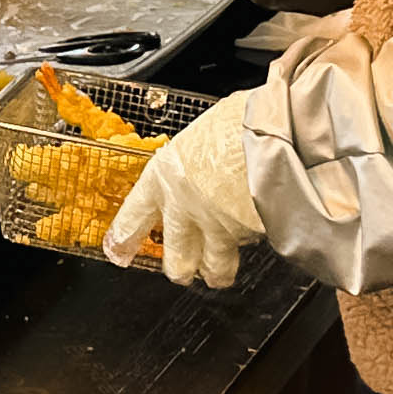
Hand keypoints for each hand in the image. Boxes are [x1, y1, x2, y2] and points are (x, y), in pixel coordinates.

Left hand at [106, 94, 266, 288]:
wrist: (275, 129)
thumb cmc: (237, 122)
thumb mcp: (201, 134)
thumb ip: (195, 157)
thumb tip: (203, 157)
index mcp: (164, 176)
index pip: (134, 217)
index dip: (124, 238)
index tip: (117, 250)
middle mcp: (186, 209)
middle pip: (175, 260)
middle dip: (179, 268)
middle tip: (182, 269)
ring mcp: (219, 227)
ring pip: (215, 267)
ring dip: (218, 271)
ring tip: (220, 271)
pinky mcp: (251, 236)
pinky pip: (251, 248)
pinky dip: (254, 242)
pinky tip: (260, 227)